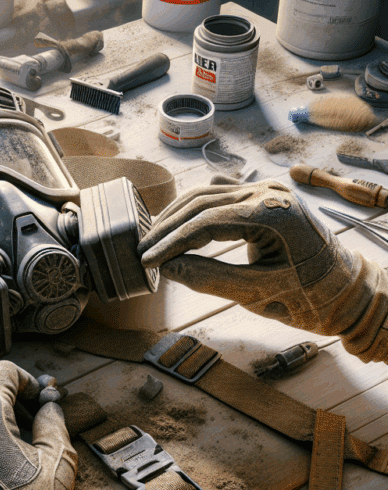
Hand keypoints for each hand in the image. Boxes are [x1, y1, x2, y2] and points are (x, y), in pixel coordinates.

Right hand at [138, 180, 380, 343]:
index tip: (147, 261)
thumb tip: (167, 268)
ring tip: (153, 243)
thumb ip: (209, 278)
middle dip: (168, 229)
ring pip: (206, 196)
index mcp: (274, 213)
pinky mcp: (264, 198)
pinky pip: (219, 198)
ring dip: (176, 219)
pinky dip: (194, 213)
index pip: (206, 221)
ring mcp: (268, 191)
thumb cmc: (311, 298)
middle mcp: (270, 192)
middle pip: (201, 202)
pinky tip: (176, 228)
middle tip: (142, 252)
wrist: (347, 292)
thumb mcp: (257, 295)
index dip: (171, 242)